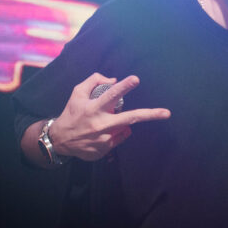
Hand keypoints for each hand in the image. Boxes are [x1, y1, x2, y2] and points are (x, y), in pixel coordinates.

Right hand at [50, 73, 170, 160]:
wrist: (60, 140)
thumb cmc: (72, 113)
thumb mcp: (77, 93)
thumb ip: (94, 81)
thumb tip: (114, 80)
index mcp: (94, 107)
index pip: (111, 94)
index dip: (124, 86)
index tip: (136, 79)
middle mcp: (101, 123)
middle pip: (130, 117)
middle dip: (151, 114)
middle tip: (167, 113)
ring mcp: (104, 138)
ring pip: (126, 127)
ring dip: (122, 122)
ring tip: (105, 121)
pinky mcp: (106, 148)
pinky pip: (121, 136)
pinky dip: (118, 131)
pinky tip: (103, 132)